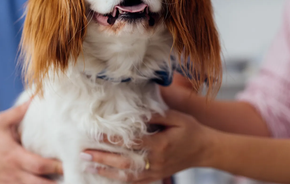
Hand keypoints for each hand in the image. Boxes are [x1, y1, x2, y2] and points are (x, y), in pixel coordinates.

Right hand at [0, 101, 62, 183]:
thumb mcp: (2, 121)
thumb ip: (19, 111)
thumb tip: (36, 97)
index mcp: (14, 156)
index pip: (38, 165)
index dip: (54, 167)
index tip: (68, 165)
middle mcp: (13, 172)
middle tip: (73, 178)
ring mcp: (10, 183)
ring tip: (66, 183)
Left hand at [82, 110, 213, 183]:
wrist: (205, 150)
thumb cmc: (191, 130)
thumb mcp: (177, 118)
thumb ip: (157, 115)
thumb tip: (136, 113)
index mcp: (160, 144)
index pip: (131, 142)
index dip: (112, 139)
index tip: (96, 134)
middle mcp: (156, 160)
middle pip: (124, 161)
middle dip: (102, 158)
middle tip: (84, 154)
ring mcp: (155, 171)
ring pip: (126, 174)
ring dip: (105, 170)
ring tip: (88, 165)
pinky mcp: (156, 177)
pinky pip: (135, 182)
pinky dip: (118, 180)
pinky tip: (105, 176)